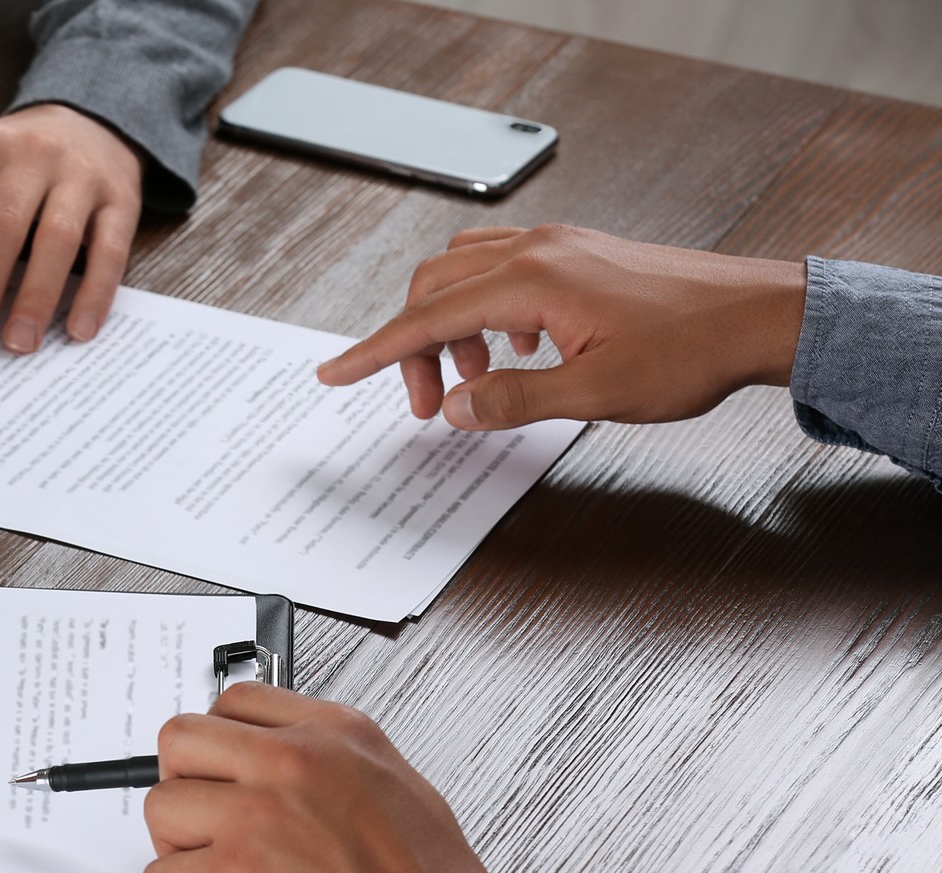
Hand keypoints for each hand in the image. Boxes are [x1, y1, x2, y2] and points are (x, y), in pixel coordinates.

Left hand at [0, 104, 142, 354]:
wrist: (86, 120)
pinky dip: (95, 294)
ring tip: (18, 343)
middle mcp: (31, 154)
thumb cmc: (14, 164)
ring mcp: (81, 174)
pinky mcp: (122, 197)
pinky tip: (78, 330)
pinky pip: (110, 251)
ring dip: (35, 298)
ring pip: (57, 240)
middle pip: (1, 229)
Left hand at [141, 683, 530, 872]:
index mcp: (335, 734)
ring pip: (160, 808)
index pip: (235, 702)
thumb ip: (334, 766)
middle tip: (210, 838)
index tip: (226, 787)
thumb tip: (282, 773)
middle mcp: (293, 760)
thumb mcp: (398, 788)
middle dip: (185, 792)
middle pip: (179, 740)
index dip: (219, 753)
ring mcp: (260, 813)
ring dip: (180, 856)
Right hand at [316, 225, 806, 430]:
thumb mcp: (594, 395)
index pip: (426, 318)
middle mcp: (537, 250)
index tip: (334, 372)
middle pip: (435, 289)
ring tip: (475, 382)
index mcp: (531, 280)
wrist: (758, 316)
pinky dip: (486, 311)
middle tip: (424, 403)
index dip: (374, 351)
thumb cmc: (690, 349)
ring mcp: (558, 246)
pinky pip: (503, 270)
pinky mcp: (578, 254)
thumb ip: (511, 400)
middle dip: (413, 348)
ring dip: (450, 328)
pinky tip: (517, 350)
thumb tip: (454, 406)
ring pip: (464, 273)